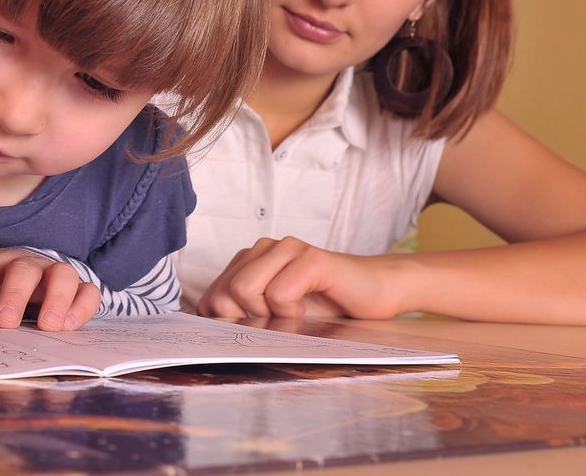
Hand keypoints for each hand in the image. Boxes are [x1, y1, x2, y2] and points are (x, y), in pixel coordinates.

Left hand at [0, 249, 100, 330]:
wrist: (38, 296)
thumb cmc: (3, 303)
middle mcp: (29, 265)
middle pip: (24, 270)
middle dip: (15, 295)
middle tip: (7, 322)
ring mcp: (57, 274)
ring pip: (63, 273)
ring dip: (56, 299)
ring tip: (48, 326)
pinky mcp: (81, 288)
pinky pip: (89, 291)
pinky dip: (82, 307)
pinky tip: (69, 327)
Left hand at [196, 236, 406, 319]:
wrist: (376, 292)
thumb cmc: (326, 307)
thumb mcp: (276, 315)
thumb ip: (244, 315)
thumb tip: (212, 337)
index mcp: (249, 261)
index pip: (209, 298)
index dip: (227, 324)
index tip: (256, 330)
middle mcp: (263, 248)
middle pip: (222, 295)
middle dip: (247, 320)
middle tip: (279, 322)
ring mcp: (287, 249)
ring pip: (244, 290)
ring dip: (270, 315)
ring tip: (295, 314)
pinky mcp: (310, 258)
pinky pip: (279, 293)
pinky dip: (292, 312)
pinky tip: (309, 309)